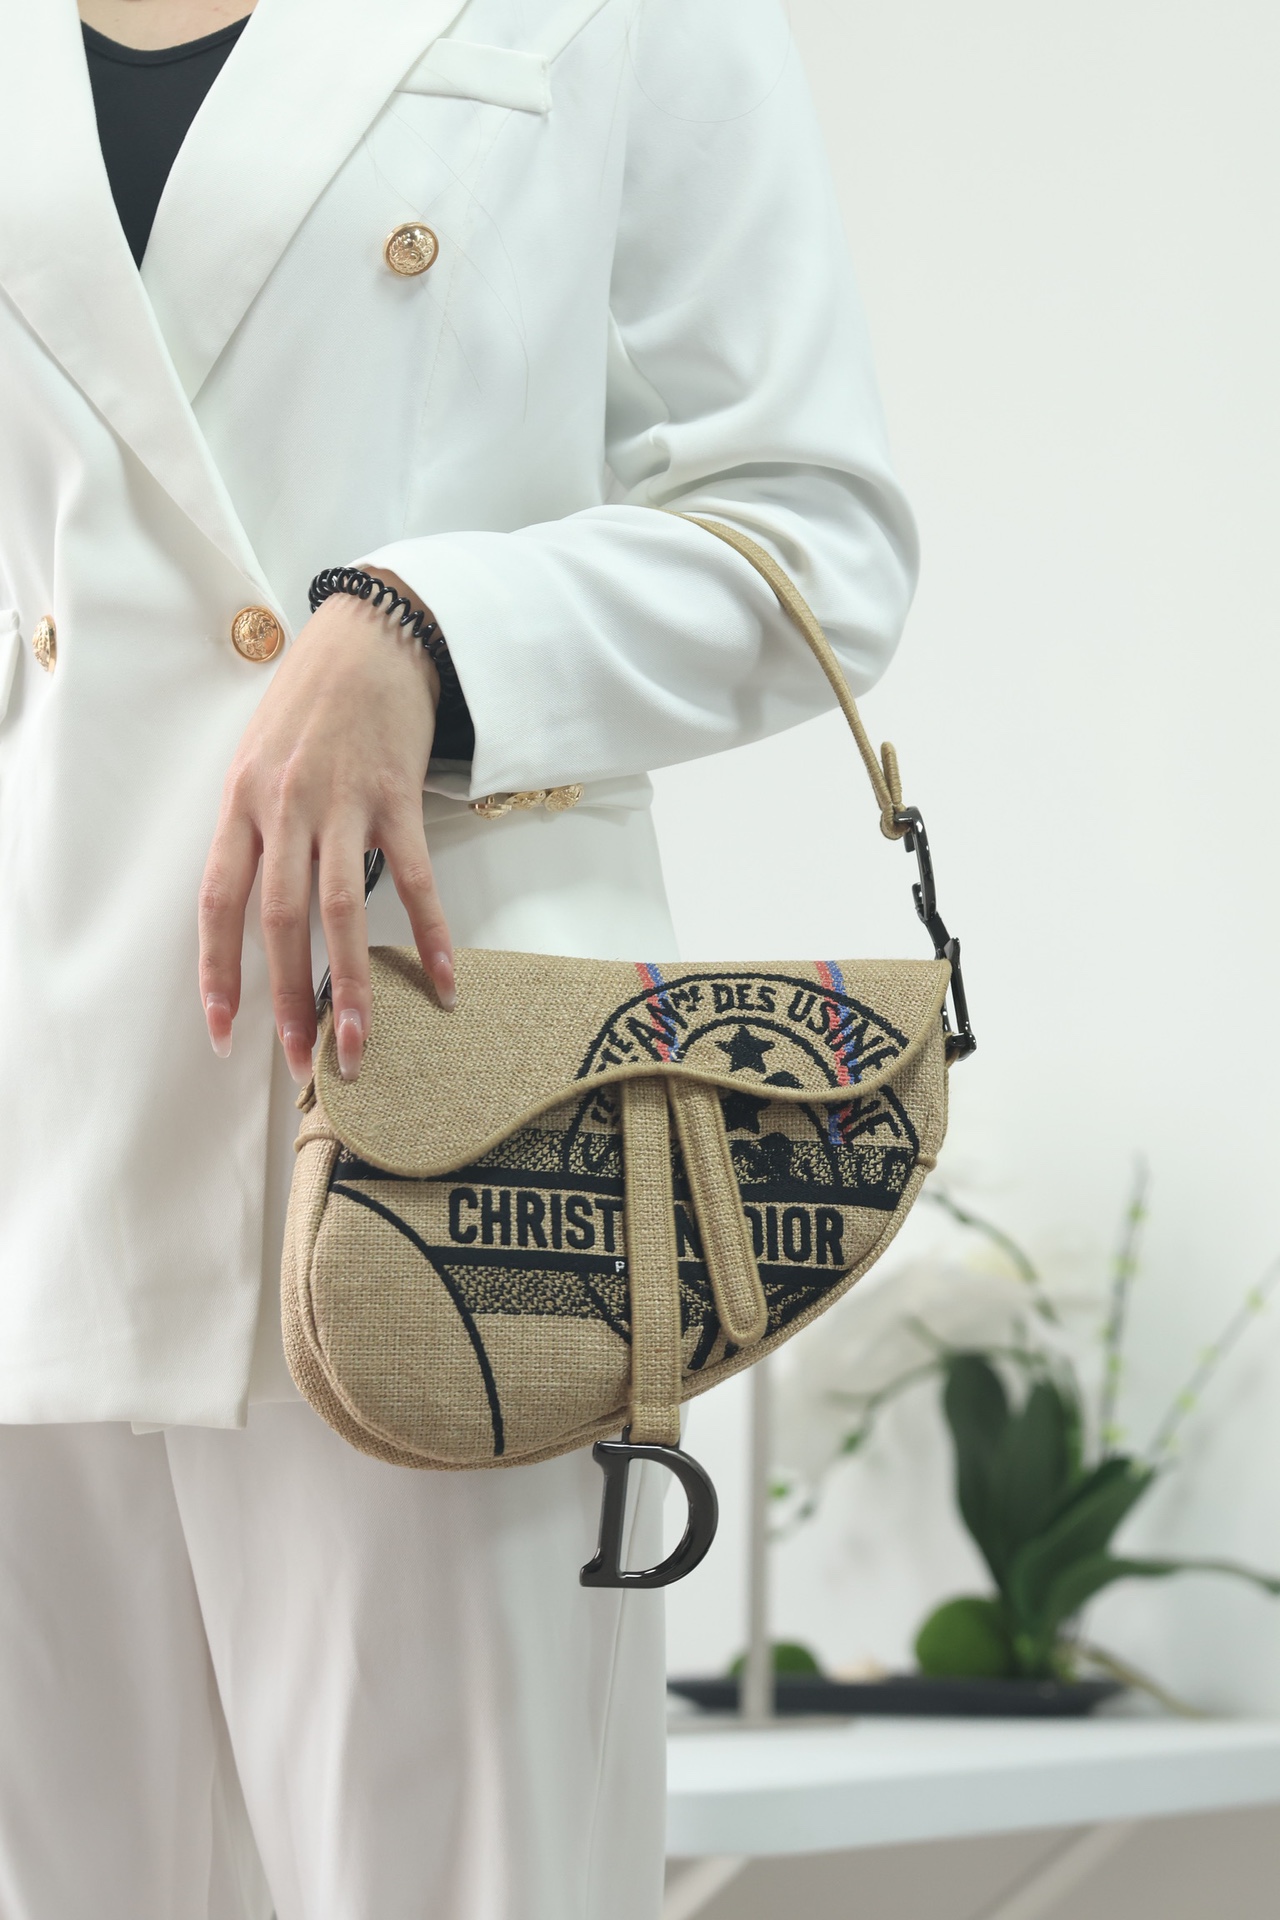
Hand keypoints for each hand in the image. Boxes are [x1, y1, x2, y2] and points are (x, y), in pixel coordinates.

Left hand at [199, 575, 454, 1084]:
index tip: (225, 1033)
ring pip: (342, 908)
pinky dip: (428, 931)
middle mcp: (284, 805)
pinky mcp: (397, 794)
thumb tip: (257, 913)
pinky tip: (441, 979)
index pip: (219, 902)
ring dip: (352, 983)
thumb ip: (255, 830)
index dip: (219, 973)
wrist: (369, 635)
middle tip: (304, 1063)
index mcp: (241, 801)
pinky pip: (414, 875)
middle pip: (280, 918)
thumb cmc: (309, 701)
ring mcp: (343, 800)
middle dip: (290, 998)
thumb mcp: (258, 759)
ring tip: (360, 1043)